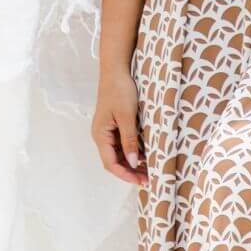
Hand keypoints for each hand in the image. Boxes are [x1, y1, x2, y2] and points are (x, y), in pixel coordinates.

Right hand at [92, 70, 147, 186]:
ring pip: (120, 154)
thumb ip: (129, 140)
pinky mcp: (115, 125)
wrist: (116, 70)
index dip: (125, 175)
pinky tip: (146, 154)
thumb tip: (133, 163)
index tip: (141, 181)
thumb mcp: (127, 117)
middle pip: (115, 161)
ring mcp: (108, 131)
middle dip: (131, 172)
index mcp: (100, 135)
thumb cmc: (120, 90)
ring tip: (150, 169)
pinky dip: (133, 151)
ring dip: (133, 163)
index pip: (111, 163)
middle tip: (149, 179)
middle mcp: (102, 136)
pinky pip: (123, 144)